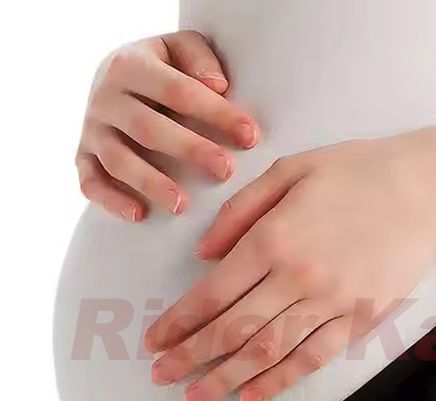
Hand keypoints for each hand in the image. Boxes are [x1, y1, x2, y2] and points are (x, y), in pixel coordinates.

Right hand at [75, 30, 260, 220]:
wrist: (113, 80)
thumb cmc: (162, 70)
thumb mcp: (179, 49)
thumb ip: (199, 58)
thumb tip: (217, 86)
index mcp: (131, 65)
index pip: (178, 90)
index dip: (216, 113)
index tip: (251, 136)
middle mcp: (106, 98)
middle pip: (148, 128)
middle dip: (189, 150)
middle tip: (225, 170)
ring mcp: (93, 130)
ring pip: (119, 160)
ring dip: (151, 184)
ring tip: (182, 205)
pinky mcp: (84, 157)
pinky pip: (91, 182)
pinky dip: (112, 200)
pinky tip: (140, 215)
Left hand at [145, 131, 435, 400]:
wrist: (424, 188)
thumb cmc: (355, 172)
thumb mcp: (289, 170)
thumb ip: (239, 211)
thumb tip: (203, 255)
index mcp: (272, 239)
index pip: (211, 294)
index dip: (177, 324)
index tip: (154, 344)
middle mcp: (295, 277)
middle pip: (232, 329)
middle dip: (191, 358)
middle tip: (162, 378)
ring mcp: (330, 302)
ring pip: (268, 351)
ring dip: (227, 378)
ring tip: (196, 398)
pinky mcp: (360, 318)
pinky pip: (314, 358)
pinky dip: (281, 380)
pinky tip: (253, 395)